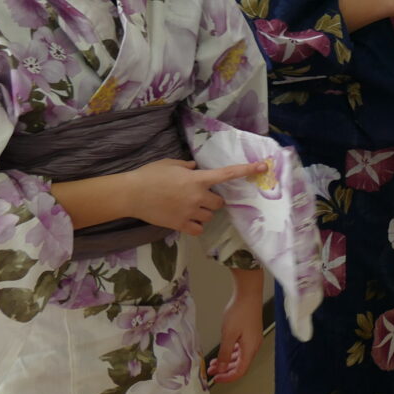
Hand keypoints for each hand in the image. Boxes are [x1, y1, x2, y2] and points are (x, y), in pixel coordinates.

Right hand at [125, 158, 257, 235]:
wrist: (131, 194)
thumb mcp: (170, 164)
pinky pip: (198, 229)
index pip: (227, 174)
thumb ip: (186, 167)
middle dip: (213, 200)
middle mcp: (197, 196)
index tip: (262, 167)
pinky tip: (186, 219)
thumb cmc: (150, 175)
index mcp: (197, 179)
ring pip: (209, 216)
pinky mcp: (180, 225)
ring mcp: (189, 212)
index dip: (246, 170)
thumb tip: (194, 169)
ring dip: (204, 213)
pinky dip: (196, 225)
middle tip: (200, 197)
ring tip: (188, 207)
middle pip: (219, 203)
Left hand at [210, 269, 264, 383]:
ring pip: (240, 357)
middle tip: (211, 372)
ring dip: (227, 361)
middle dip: (225, 370)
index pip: (240, 371)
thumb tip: (222, 369)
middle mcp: (254, 346)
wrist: (248, 294)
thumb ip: (225, 354)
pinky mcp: (250, 333)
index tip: (216, 379)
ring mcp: (253, 339)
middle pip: (241, 365)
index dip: (227, 377)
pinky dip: (231, 353)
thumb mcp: (228, 335)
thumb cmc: (239, 313)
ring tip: (213, 362)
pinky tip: (223, 351)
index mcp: (250, 349)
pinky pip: (241, 349)